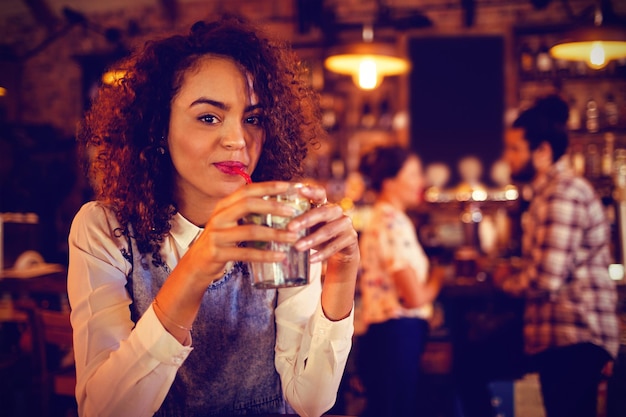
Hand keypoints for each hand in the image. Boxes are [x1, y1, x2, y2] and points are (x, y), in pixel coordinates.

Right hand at [183, 181, 304, 283]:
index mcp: (223, 206)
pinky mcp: (218, 253)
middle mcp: (219, 217)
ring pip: (250, 231)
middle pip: (247, 205)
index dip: (267, 187)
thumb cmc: (221, 241)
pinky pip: (246, 253)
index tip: (287, 186)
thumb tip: (279, 205)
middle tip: (293, 212)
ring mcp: (217, 235)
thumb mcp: (230, 222)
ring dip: (275, 234)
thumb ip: (247, 213)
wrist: (196, 264)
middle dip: (272, 206)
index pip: (246, 190)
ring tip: (293, 237)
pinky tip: (281, 256)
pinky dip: (265, 255)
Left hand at [287, 185, 359, 269]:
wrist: (340, 250)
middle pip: (322, 212)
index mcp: (324, 204)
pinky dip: (322, 254)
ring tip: (297, 247)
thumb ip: (296, 222)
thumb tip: (269, 224)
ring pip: (328, 231)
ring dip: (312, 240)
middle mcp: (337, 211)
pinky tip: (310, 260)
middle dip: (305, 220)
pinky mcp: (351, 238)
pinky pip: (335, 246)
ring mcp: (346, 224)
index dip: (311, 191)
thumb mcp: (308, 226)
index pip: (320, 193)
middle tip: (290, 228)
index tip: (299, 190)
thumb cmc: (317, 234)